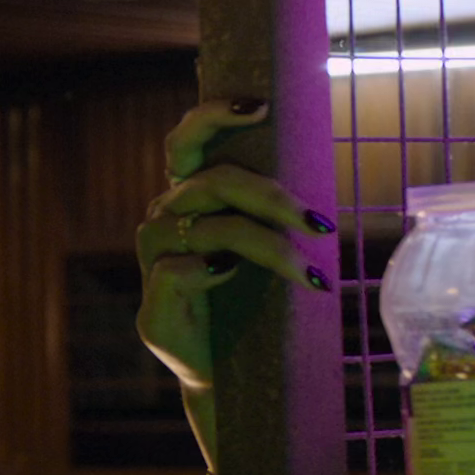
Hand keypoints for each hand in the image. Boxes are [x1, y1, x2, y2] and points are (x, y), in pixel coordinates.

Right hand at [133, 98, 333, 397]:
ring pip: (211, 227)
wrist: (226, 369)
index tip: (261, 106)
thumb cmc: (250, 299)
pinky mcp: (155, 297)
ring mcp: (155, 256)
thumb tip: (319, 186)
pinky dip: (214, 269)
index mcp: (189, 195)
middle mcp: (166, 216)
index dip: (215, 115)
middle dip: (271, 197)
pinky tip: (233, 277)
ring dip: (268, 247)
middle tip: (319, 223)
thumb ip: (270, 211)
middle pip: (214, 182)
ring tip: (309, 275)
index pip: (188, 140)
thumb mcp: (265, 245)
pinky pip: (182, 268)